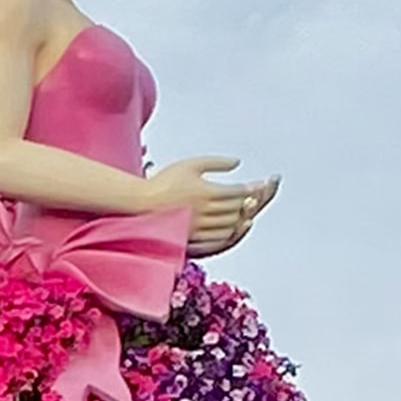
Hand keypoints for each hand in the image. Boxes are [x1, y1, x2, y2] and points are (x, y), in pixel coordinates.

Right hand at [142, 156, 274, 255]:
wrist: (141, 203)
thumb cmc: (165, 181)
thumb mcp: (191, 164)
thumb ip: (216, 162)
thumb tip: (237, 162)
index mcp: (206, 191)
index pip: (237, 192)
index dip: (249, 189)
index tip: (258, 186)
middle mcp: (205, 211)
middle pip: (235, 209)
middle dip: (246, 203)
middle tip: (254, 198)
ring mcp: (198, 226)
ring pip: (228, 225)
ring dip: (238, 219)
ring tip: (242, 212)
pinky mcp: (192, 237)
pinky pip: (217, 238)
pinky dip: (228, 232)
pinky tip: (230, 226)